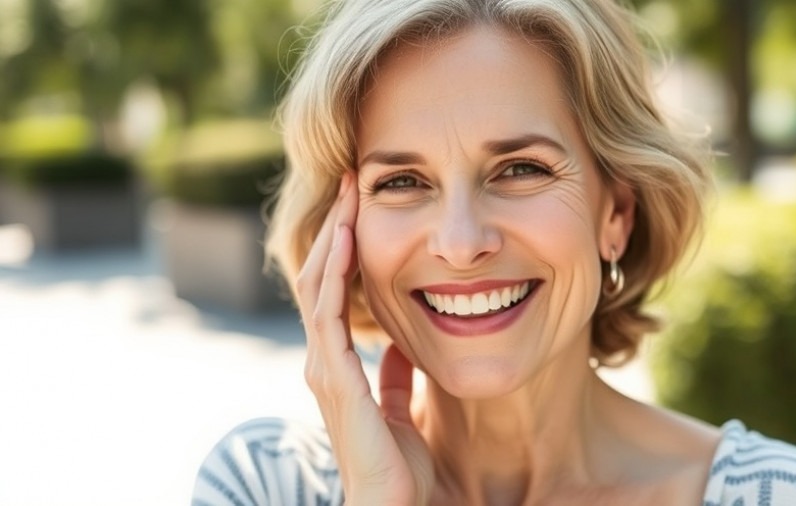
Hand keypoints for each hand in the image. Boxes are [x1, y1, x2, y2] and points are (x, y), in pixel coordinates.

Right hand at [296, 172, 433, 504]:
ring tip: (348, 195)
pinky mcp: (334, 378)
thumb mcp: (401, 408)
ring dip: (333, 238)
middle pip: (321, 278)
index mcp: (338, 364)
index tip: (362, 207)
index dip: (345, 248)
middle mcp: (323, 360)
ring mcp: (324, 367)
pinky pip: (328, 313)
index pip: (334, 291)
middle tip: (352, 182)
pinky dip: (334, 273)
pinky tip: (346, 239)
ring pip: (319, 286)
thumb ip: (396, 377)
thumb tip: (402, 345)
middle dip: (337, 228)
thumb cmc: (396, 467)